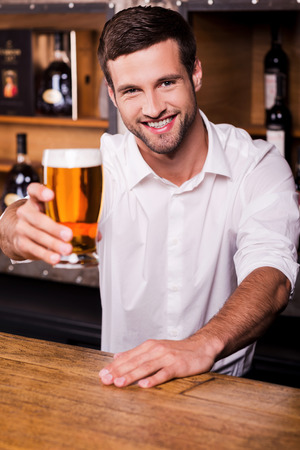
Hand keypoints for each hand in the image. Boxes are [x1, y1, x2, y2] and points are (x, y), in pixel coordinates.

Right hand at [1, 182, 72, 264]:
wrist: (16, 232)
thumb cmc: (40, 220)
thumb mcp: (50, 213)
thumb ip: (71, 220)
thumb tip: (94, 233)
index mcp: (35, 201)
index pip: (34, 191)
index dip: (41, 192)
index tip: (50, 195)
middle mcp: (26, 213)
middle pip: (38, 219)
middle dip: (54, 228)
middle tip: (68, 234)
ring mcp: (22, 228)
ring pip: (38, 236)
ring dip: (54, 244)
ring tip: (67, 249)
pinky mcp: (21, 243)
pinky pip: (35, 249)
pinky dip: (46, 255)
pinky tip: (55, 257)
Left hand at [99, 337, 215, 388]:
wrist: (201, 346)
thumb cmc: (177, 350)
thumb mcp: (155, 348)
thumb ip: (136, 353)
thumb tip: (117, 357)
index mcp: (149, 346)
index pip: (128, 357)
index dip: (114, 366)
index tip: (101, 374)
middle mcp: (156, 350)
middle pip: (134, 362)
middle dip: (118, 371)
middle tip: (105, 380)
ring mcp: (167, 358)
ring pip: (146, 367)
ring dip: (131, 375)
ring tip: (119, 383)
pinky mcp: (178, 366)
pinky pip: (164, 374)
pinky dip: (154, 379)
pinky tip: (144, 385)